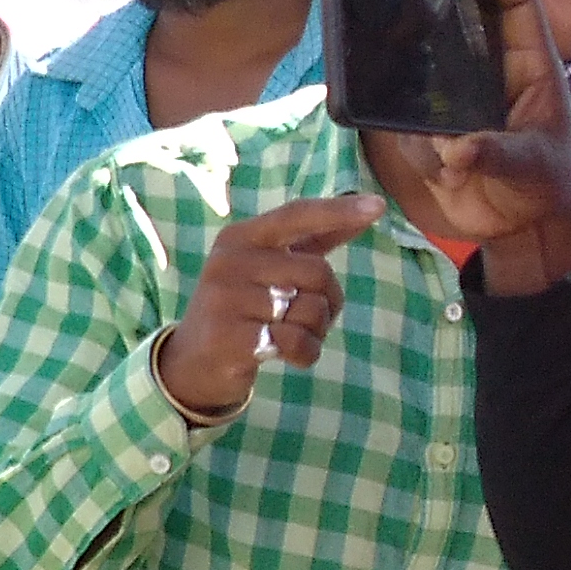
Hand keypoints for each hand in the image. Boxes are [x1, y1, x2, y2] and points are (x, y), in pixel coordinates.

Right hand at [153, 190, 384, 419]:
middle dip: (328, 300)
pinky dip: (304, 353)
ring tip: (292, 337)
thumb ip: (311, 241)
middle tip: (309, 318)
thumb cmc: (242, 309)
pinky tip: (287, 357)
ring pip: (310, 310)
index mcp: (239, 238)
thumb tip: (367, 209)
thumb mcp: (265, 269)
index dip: (338, 211)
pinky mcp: (232, 338)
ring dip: (315, 331)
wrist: (191, 363)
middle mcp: (229, 263)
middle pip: (317, 272)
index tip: (379, 206)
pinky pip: (296, 342)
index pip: (296, 215)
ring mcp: (226, 300)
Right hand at [417, 0, 570, 293]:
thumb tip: (456, 149)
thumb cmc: (547, 184)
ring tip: (453, 159)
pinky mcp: (432, 132)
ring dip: (422, 120)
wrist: (526, 225)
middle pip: (456, 30)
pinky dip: (420, 155)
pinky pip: (407, 130)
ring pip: (422, 83)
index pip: (516, 3)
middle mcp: (491, 75)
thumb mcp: (532, 168)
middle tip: (407, 53)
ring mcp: (459, 102)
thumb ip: (497, 153)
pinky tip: (450, 177)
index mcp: (530, 67)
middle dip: (429, 39)